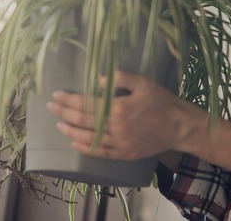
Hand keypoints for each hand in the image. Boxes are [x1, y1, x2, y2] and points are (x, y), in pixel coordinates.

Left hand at [46, 70, 194, 160]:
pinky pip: (100, 153)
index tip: (56, 95)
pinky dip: (85, 148)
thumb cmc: (162, 102)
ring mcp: (119, 143)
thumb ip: (120, 78)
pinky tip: (75, 143)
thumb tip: (96, 81)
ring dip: (70, 131)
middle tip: (51, 106)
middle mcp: (116, 127)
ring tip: (59, 124)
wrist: (179, 126)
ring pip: (88, 138)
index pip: (86, 104)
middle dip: (64, 112)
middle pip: (82, 121)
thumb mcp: (144, 82)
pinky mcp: (124, 154)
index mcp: (119, 108)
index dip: (69, 99)